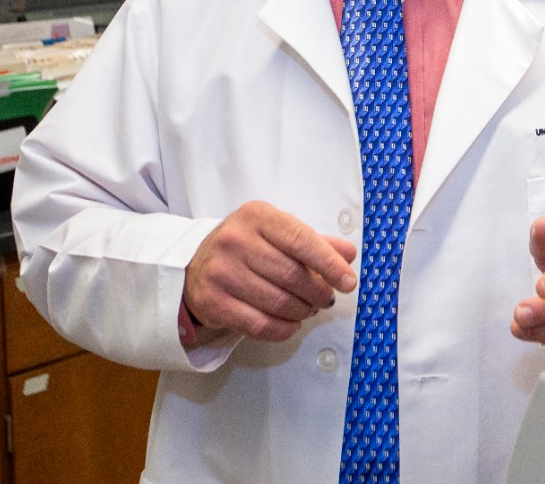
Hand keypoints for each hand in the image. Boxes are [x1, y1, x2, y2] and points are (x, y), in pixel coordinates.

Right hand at [184, 201, 357, 342]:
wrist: (196, 265)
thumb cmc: (246, 247)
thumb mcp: (277, 233)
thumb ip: (315, 242)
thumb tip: (348, 254)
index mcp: (256, 216)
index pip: (301, 240)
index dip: (329, 264)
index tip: (348, 282)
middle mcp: (235, 240)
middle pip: (292, 275)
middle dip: (319, 293)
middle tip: (327, 299)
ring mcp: (220, 272)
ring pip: (279, 302)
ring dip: (303, 311)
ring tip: (309, 309)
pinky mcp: (212, 302)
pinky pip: (260, 325)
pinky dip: (284, 329)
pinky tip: (291, 323)